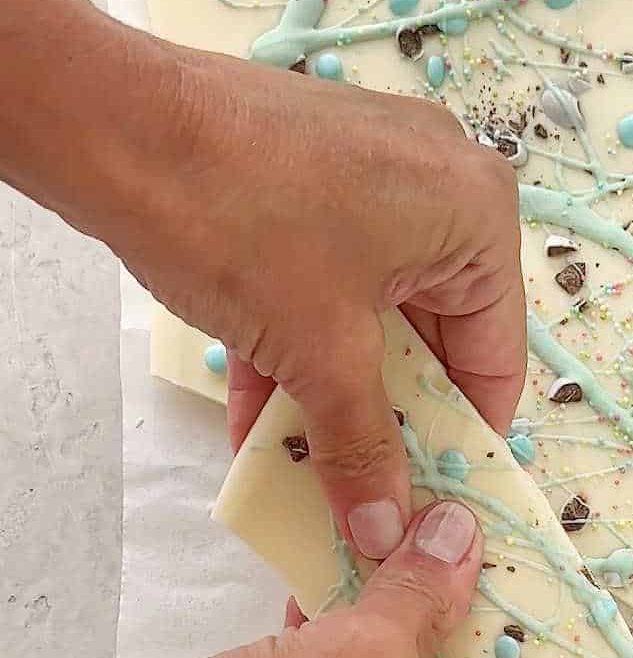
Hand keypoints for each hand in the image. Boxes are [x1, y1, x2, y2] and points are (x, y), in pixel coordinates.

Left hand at [0, 0, 525, 564]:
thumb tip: (385, 533)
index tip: (432, 502)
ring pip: (372, 310)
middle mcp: (443, 182)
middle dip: (385, 418)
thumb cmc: (242, 223)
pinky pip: (328, 273)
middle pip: (433, 335)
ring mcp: (375, 168)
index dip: (462, 438)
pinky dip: (300, 339)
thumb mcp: (319, 353)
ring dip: (334, 390)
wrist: (112, 124)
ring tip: (296, 466)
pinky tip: (256, 414)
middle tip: (358, 493)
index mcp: (478, 214)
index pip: (495, 356)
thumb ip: (363, 448)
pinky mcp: (313, 168)